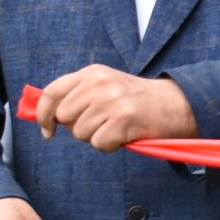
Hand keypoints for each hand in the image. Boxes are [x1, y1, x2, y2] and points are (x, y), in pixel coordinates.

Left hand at [34, 64, 197, 151]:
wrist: (175, 104)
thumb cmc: (136, 101)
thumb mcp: (105, 86)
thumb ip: (77, 95)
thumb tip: (46, 116)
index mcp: (92, 73)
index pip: (52, 92)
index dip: (43, 114)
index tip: (47, 130)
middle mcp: (99, 83)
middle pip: (64, 117)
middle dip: (78, 127)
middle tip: (100, 124)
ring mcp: (112, 101)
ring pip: (81, 133)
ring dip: (96, 137)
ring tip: (116, 127)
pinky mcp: (124, 119)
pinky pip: (99, 144)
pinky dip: (110, 146)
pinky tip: (124, 136)